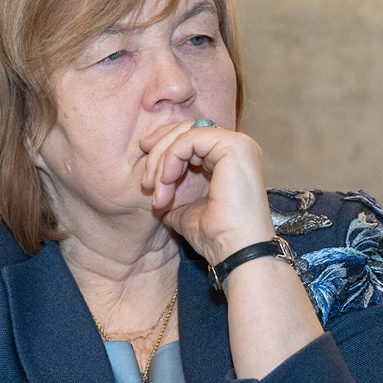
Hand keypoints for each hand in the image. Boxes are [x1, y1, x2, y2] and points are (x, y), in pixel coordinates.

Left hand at [136, 119, 273, 265]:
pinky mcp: (234, 146)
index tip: (145, 176)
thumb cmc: (216, 237)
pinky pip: (190, 140)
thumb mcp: (185, 210)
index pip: (191, 138)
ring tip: (155, 191)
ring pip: (185, 133)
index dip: (163, 150)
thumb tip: (154, 191)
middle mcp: (237, 147)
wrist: (235, 252)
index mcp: (229, 159)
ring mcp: (238, 144)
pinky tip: (166, 182)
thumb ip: (173, 193)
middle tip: (145, 182)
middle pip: (186, 130)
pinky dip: (171, 158)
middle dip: (158, 152)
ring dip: (161, 160)